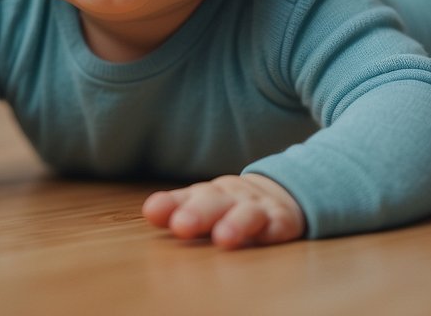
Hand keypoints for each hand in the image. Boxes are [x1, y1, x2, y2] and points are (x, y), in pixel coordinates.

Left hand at [141, 174, 305, 248]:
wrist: (279, 194)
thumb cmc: (230, 204)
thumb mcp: (204, 203)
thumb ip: (177, 207)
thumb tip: (149, 211)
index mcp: (209, 193)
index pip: (187, 197)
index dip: (171, 204)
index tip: (153, 211)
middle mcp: (231, 197)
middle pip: (214, 202)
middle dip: (198, 213)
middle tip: (181, 225)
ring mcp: (257, 207)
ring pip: (247, 213)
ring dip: (235, 223)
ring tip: (223, 238)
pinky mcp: (281, 220)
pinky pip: (277, 224)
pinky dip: (271, 229)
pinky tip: (266, 236)